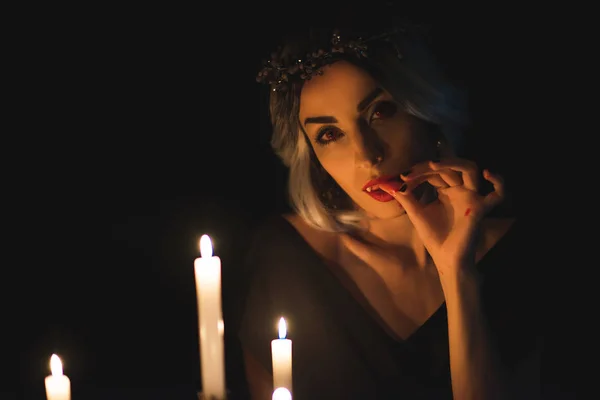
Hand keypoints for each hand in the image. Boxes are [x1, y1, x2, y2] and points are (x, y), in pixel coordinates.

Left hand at [380, 157, 504, 276]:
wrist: (446, 258)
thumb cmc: (434, 236)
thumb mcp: (416, 213)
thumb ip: (404, 197)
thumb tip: (385, 184)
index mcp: (446, 190)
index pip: (434, 172)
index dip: (418, 172)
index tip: (401, 180)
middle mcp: (460, 190)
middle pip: (449, 167)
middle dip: (427, 167)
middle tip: (409, 173)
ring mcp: (471, 197)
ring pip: (470, 169)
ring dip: (452, 163)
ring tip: (432, 164)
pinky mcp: (480, 208)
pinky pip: (498, 194)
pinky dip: (499, 182)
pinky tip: (487, 173)